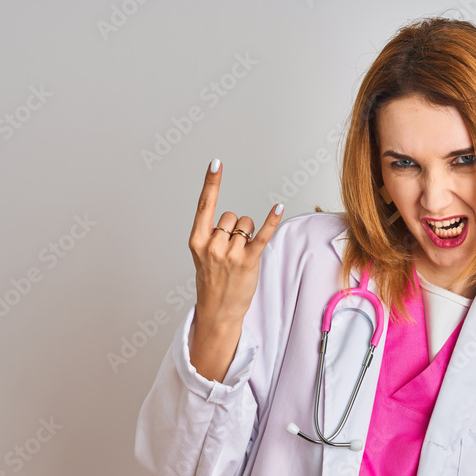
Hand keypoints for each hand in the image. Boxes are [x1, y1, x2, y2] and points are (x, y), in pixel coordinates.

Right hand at [188, 159, 282, 324]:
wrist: (217, 312)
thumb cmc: (212, 282)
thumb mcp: (203, 256)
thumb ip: (212, 235)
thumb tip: (233, 220)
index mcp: (197, 241)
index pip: (205, 205)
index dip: (211, 183)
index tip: (216, 164)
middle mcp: (212, 245)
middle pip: (231, 216)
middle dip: (235, 228)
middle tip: (231, 251)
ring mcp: (230, 254)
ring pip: (246, 224)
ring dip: (247, 236)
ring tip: (240, 257)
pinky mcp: (248, 261)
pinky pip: (262, 235)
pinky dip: (271, 220)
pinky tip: (278, 207)